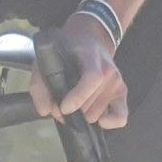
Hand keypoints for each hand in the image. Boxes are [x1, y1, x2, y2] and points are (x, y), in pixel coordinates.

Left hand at [32, 16, 129, 132]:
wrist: (90, 39)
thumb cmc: (67, 51)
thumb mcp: (47, 59)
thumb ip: (40, 85)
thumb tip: (45, 110)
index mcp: (91, 56)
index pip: (92, 78)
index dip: (78, 96)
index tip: (64, 108)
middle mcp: (108, 70)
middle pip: (90, 105)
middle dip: (71, 112)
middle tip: (60, 105)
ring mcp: (116, 82)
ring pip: (96, 115)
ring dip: (82, 116)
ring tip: (74, 103)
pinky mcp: (121, 93)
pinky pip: (120, 117)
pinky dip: (108, 122)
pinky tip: (96, 118)